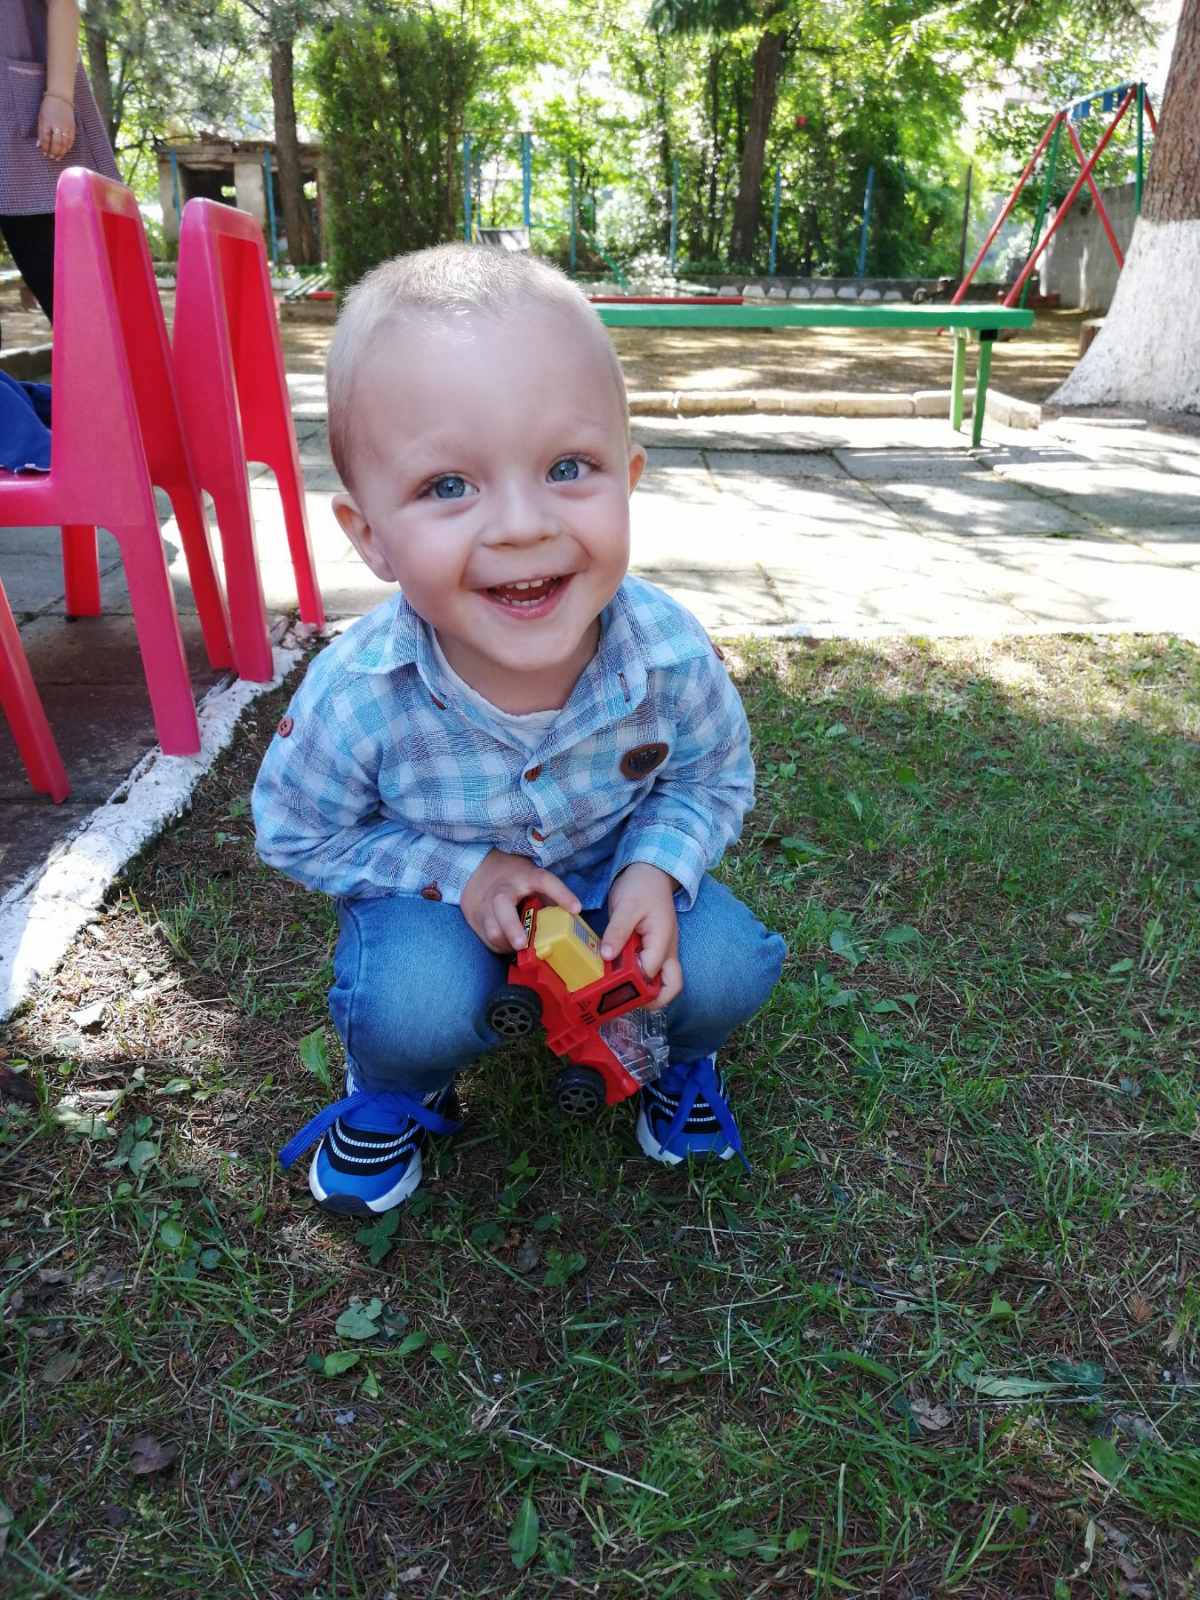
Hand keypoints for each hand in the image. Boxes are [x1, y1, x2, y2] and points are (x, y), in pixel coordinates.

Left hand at [37, 94, 75, 160]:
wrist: (60, 98)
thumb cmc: (48, 108)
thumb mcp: (41, 118)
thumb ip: (40, 132)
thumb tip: (39, 145)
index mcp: (46, 123)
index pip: (46, 140)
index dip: (45, 148)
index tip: (44, 153)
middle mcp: (56, 126)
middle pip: (56, 144)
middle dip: (54, 152)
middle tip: (52, 157)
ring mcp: (65, 127)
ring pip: (64, 144)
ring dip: (61, 152)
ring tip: (58, 157)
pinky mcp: (72, 128)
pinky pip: (71, 141)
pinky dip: (68, 147)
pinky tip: (65, 150)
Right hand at [461, 849, 580, 954]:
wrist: (478, 873)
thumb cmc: (515, 879)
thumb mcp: (533, 878)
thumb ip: (549, 896)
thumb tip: (572, 921)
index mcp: (525, 877)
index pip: (545, 882)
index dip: (562, 894)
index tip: (577, 909)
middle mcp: (504, 891)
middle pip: (503, 906)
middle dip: (512, 928)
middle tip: (522, 944)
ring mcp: (487, 906)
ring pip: (492, 929)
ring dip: (508, 944)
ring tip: (521, 949)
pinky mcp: (477, 921)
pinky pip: (488, 940)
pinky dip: (501, 947)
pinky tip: (510, 946)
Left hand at [600, 863, 681, 1009]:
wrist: (650, 873)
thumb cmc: (641, 888)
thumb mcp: (626, 907)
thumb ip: (617, 931)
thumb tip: (607, 956)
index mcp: (663, 941)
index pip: (651, 972)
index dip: (633, 981)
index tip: (610, 985)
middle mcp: (668, 951)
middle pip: (671, 987)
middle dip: (652, 1000)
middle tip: (624, 1002)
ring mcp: (663, 951)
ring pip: (663, 983)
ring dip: (645, 992)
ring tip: (619, 994)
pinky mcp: (655, 950)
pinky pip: (653, 972)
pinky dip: (641, 980)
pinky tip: (620, 979)